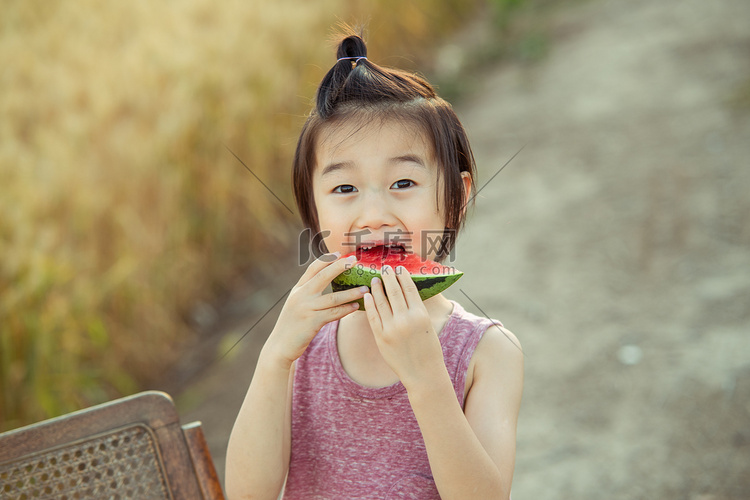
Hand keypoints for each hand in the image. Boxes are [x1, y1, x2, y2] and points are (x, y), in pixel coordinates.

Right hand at [263, 253, 367, 369]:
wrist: (280, 345)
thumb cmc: (292, 325)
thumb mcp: (296, 304)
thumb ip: (307, 293)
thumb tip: (324, 282)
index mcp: (298, 289)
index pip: (312, 269)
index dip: (326, 259)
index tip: (339, 253)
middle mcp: (301, 296)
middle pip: (323, 276)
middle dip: (340, 266)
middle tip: (355, 260)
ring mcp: (306, 308)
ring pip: (334, 297)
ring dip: (351, 293)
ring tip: (365, 289)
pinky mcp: (312, 322)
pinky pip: (334, 314)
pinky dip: (346, 309)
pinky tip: (356, 307)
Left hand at [363, 265, 445, 387]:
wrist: (423, 374)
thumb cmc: (429, 349)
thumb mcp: (428, 326)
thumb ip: (417, 310)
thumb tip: (407, 292)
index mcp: (420, 314)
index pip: (409, 289)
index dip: (403, 277)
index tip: (399, 269)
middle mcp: (405, 319)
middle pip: (394, 292)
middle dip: (388, 277)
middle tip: (384, 268)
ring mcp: (391, 329)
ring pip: (381, 302)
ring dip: (377, 288)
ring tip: (374, 279)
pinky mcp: (381, 338)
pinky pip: (373, 316)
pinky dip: (369, 304)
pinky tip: (367, 295)